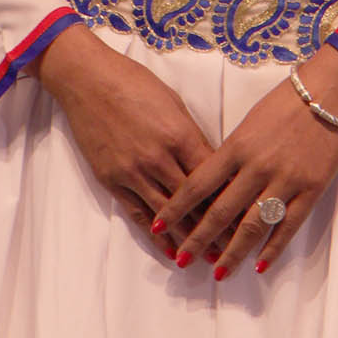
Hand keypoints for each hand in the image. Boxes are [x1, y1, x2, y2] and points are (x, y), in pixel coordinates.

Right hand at [33, 24, 214, 258]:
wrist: (88, 80)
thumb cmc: (135, 83)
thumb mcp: (174, 104)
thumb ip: (192, 137)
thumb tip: (211, 165)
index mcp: (180, 136)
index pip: (213, 178)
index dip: (231, 200)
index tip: (248, 217)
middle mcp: (159, 158)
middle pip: (195, 201)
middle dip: (217, 227)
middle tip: (236, 249)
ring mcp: (133, 171)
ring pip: (168, 214)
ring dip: (189, 238)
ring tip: (209, 258)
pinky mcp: (112, 179)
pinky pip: (138, 213)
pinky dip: (156, 234)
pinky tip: (170, 249)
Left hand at [156, 46, 337, 278]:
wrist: (329, 91)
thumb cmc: (285, 101)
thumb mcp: (249, 122)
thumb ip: (232, 154)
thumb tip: (214, 186)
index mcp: (237, 146)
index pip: (198, 183)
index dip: (177, 207)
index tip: (160, 225)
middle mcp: (257, 167)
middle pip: (221, 211)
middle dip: (199, 238)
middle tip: (182, 260)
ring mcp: (285, 180)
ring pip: (253, 225)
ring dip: (234, 252)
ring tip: (219, 273)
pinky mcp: (311, 189)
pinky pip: (289, 225)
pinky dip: (274, 248)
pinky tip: (260, 266)